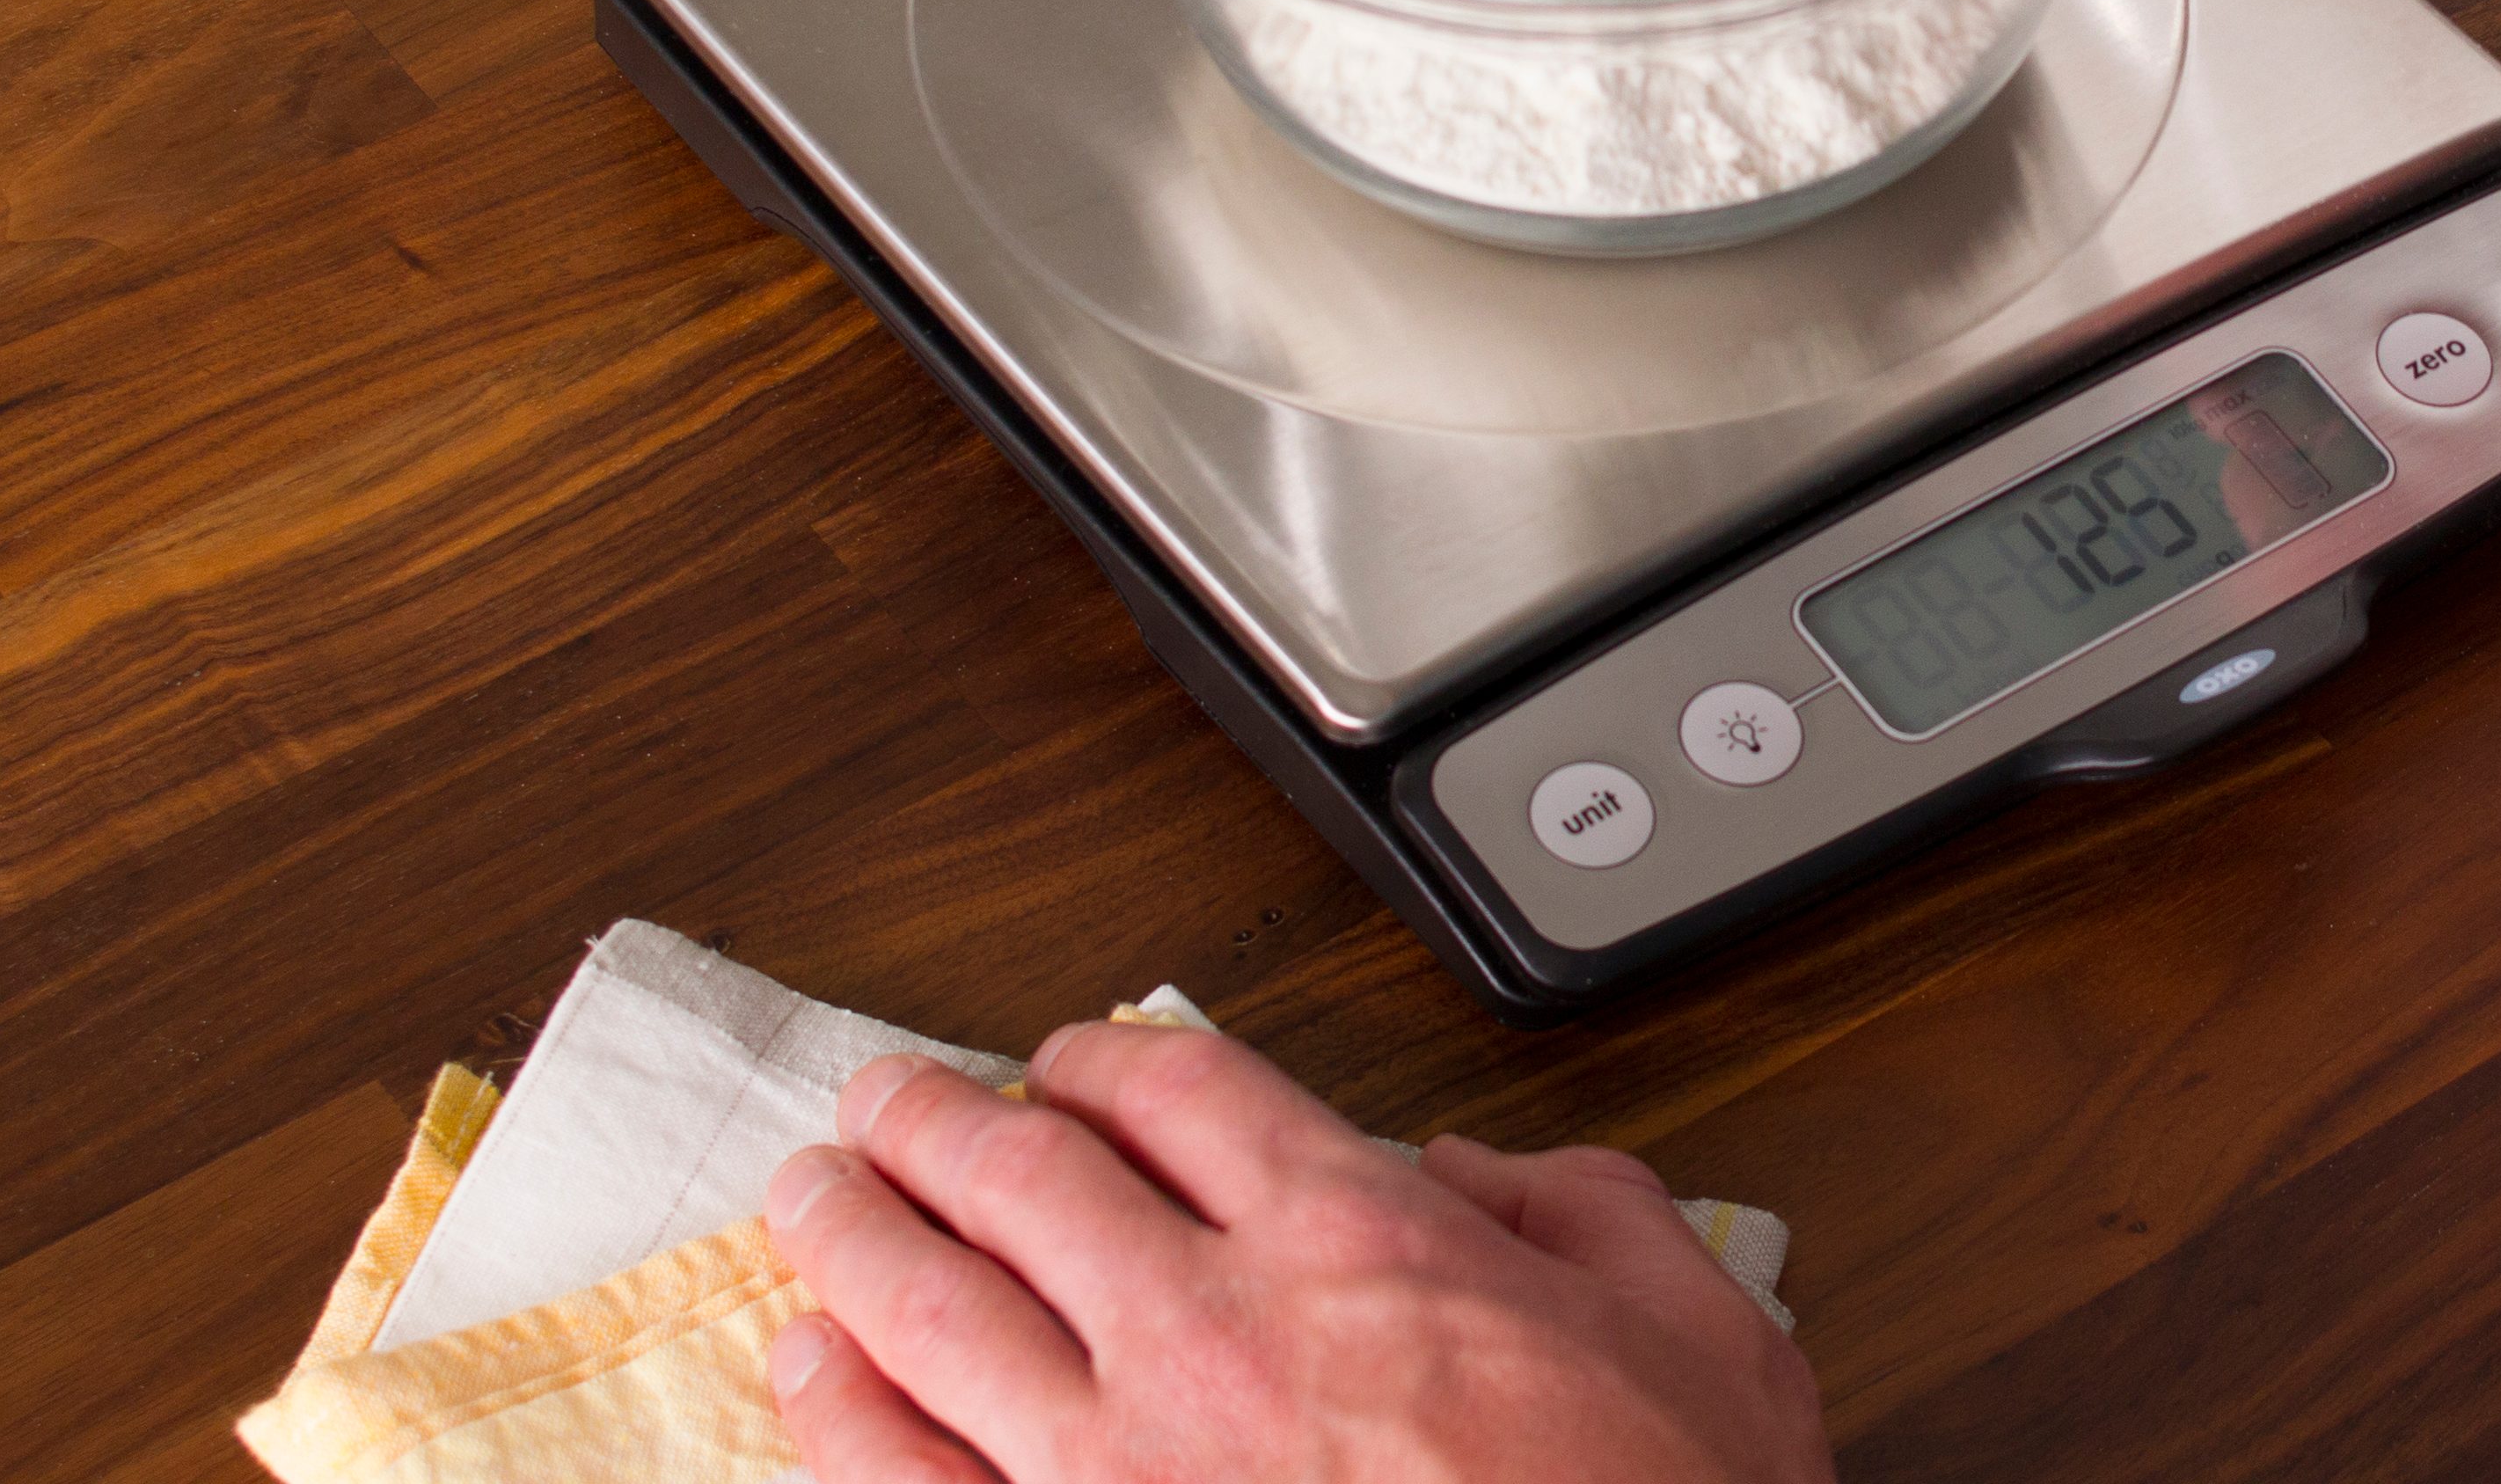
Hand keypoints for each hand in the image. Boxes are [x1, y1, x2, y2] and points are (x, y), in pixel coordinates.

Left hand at [762, 1029, 1831, 1483]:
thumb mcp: (1695, 1328)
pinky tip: (805, 1380)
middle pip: (1022, 1175)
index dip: (1103, 1058)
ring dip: (854, 1239)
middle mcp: (1215, 1330)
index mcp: (1358, 1240)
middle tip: (884, 1103)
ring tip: (812, 1202)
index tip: (1068, 1064)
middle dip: (935, 1122)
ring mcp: (1117, 1467)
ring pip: (931, 1312)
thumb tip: (1483, 1177)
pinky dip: (839, 1419)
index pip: (1182, 1091)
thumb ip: (1584, 1211)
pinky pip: (906, 1482)